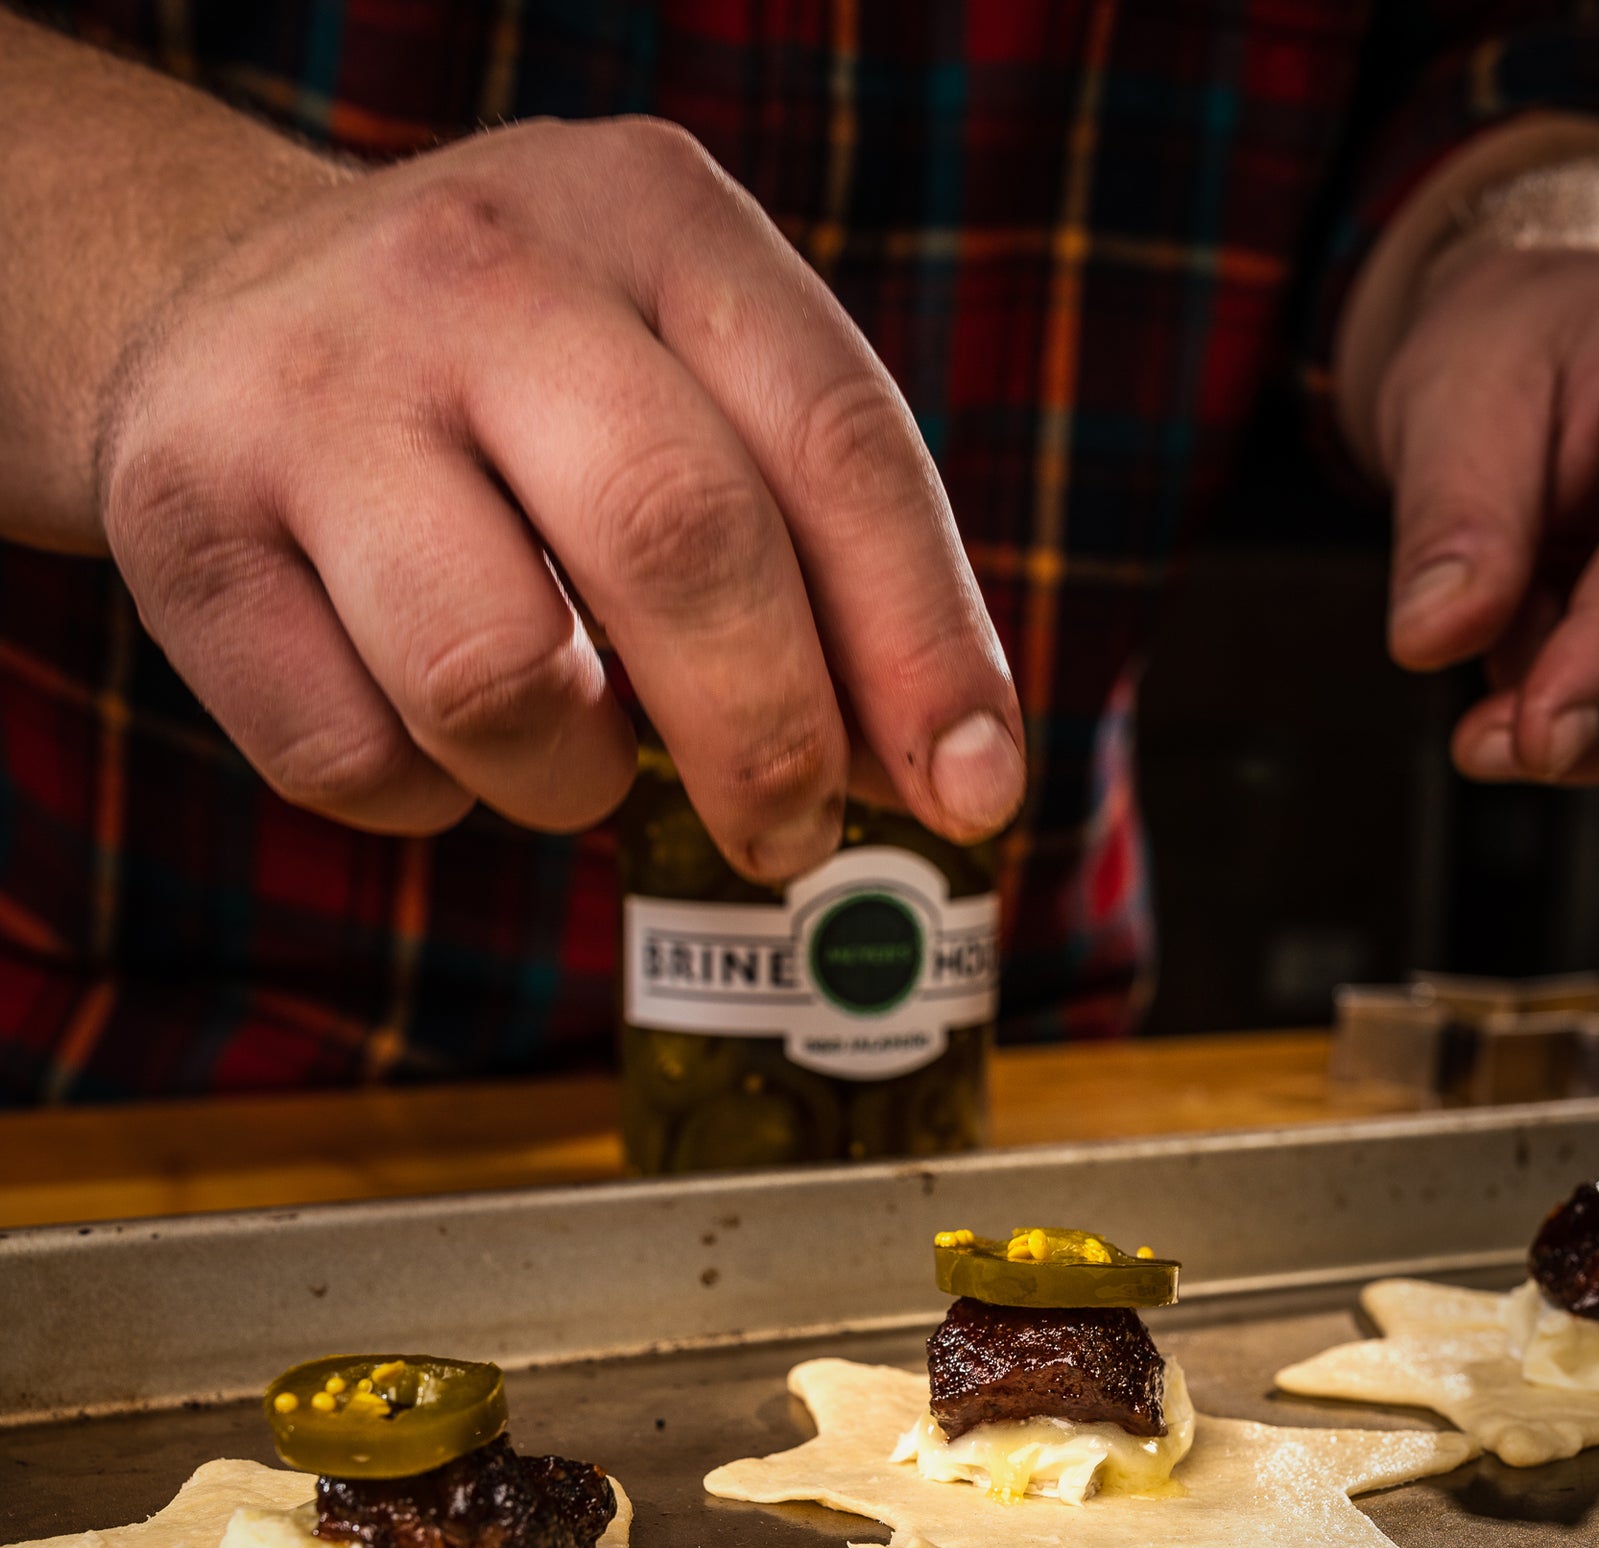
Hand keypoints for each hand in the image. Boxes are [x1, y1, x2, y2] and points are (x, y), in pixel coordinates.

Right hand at [97, 118, 1024, 874]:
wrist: (209, 314)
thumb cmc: (509, 390)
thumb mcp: (679, 387)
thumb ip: (812, 550)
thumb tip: (942, 776)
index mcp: (650, 216)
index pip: (834, 440)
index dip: (921, 641)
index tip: (975, 794)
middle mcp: (478, 272)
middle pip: (676, 536)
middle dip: (766, 735)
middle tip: (788, 838)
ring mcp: (312, 390)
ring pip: (493, 678)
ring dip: (564, 780)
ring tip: (566, 751)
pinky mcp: (182, 520)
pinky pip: (351, 754)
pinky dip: (420, 798)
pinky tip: (420, 726)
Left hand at [1378, 234, 1598, 784]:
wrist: (1508, 359)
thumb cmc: (1502, 352)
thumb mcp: (1462, 405)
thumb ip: (1457, 519)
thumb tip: (1434, 634)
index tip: (1539, 729)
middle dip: (1593, 715)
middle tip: (1500, 746)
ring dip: (1573, 720)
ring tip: (1489, 717)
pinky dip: (1559, 703)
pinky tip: (1513, 667)